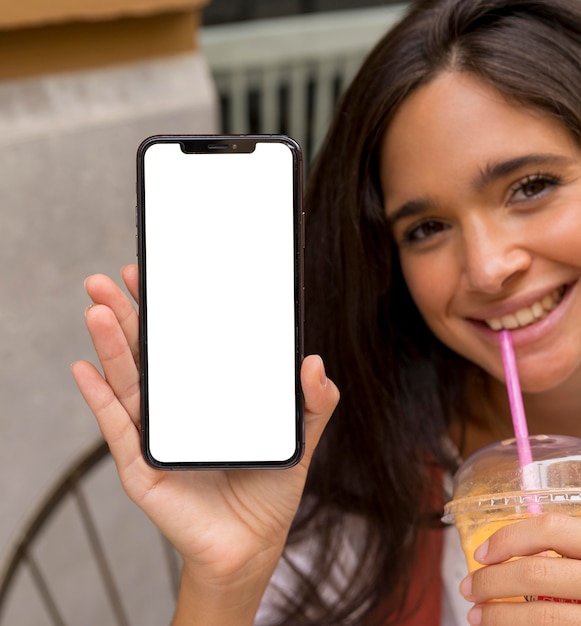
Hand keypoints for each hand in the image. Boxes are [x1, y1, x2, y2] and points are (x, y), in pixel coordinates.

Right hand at [71, 265, 339, 621]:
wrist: (252, 544)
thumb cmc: (270, 487)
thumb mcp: (299, 437)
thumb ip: (315, 401)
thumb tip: (314, 362)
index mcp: (206, 395)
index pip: (181, 344)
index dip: (165, 311)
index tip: (153, 278)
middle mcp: (176, 408)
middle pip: (146, 354)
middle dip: (125, 315)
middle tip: (106, 281)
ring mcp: (154, 434)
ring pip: (127, 381)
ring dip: (109, 345)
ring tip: (97, 310)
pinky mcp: (140, 465)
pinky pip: (116, 427)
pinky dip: (98, 398)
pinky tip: (84, 368)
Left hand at [460, 513, 580, 624]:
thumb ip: (564, 545)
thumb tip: (511, 547)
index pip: (549, 529)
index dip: (508, 539)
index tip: (481, 554)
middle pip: (536, 573)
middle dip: (491, 582)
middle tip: (467, 588)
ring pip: (543, 615)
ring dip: (499, 616)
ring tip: (477, 616)